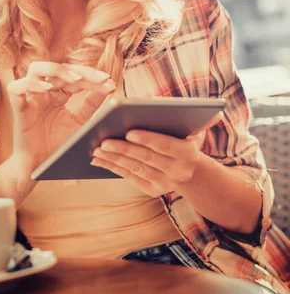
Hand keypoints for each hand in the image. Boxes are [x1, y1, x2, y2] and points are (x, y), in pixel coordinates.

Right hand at [7, 61, 115, 173]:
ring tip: (76, 80)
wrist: (40, 167)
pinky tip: (48, 88)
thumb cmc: (57, 146)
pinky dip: (30, 84)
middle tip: (100, 78)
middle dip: (82, 71)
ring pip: (36, 69)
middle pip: (59, 68)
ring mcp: (30, 98)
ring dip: (57, 71)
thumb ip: (90, 106)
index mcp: (58, 94)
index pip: (74, 76)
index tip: (110, 82)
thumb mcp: (79, 124)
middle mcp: (43, 91)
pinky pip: (16, 88)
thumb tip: (108, 88)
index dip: (92, 76)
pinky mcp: (18, 108)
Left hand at [90, 112, 223, 196]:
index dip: (147, 139)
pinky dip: (113, 168)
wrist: (195, 175)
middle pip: (146, 159)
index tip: (129, 132)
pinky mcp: (153, 190)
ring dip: (114, 160)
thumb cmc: (189, 143)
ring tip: (96, 150)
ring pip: (135, 169)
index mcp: (187, 154)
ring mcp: (165, 183)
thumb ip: (190, 116)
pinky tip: (99, 160)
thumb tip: (174, 103)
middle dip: (123, 150)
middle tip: (103, 141)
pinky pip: (130, 177)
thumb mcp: (194, 130)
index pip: (165, 146)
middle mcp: (177, 171)